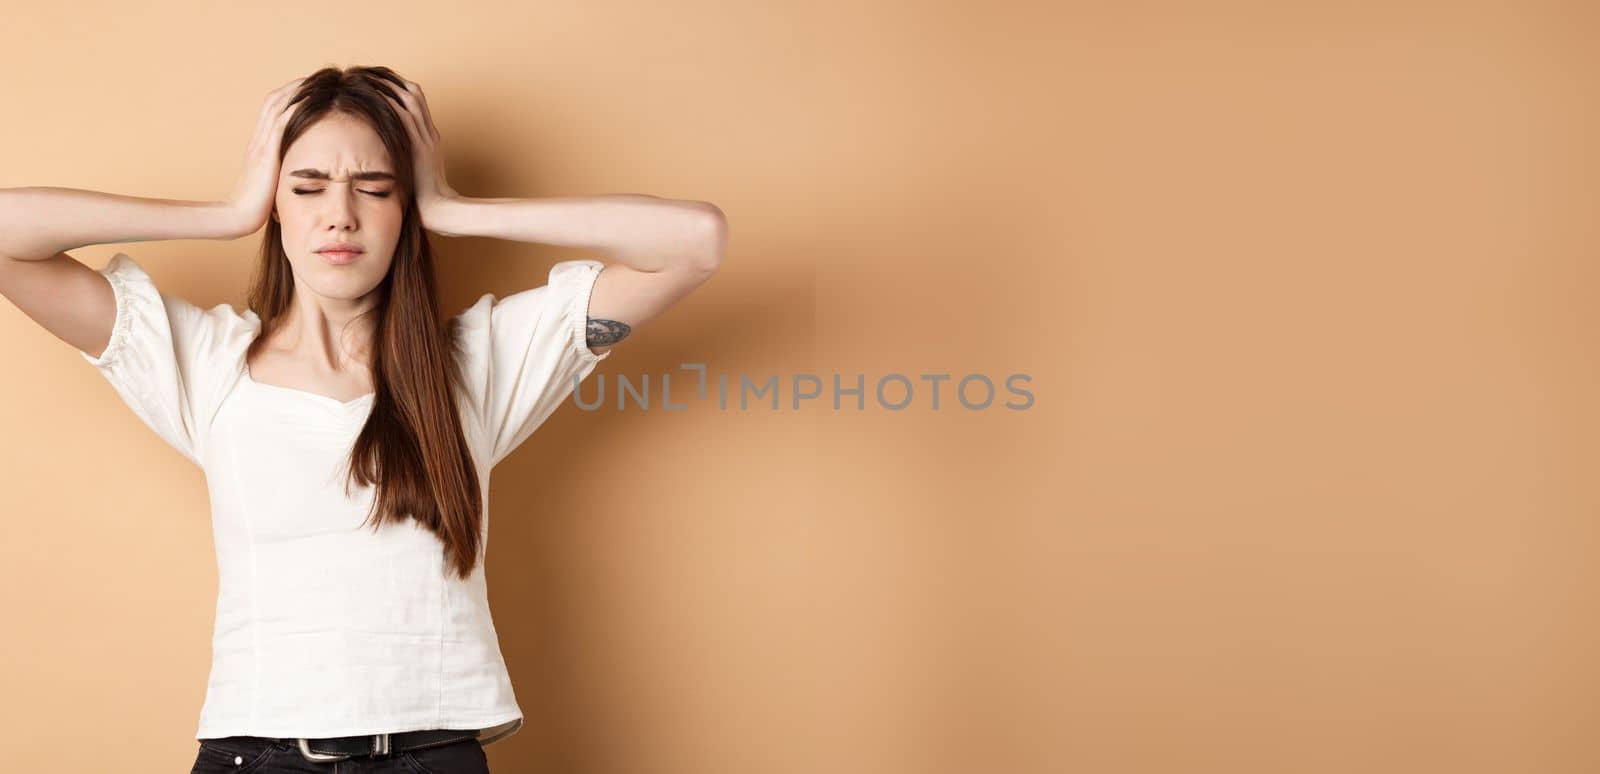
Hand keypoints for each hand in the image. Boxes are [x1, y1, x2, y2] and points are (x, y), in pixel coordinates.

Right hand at [226, 77, 304, 235]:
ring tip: (316, 80)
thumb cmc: (257, 205)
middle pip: (274, 100)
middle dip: (295, 86)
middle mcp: (259, 139)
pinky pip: (282, 122)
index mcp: (259, 144)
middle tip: (316, 78)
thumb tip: (298, 171)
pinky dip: (296, 107)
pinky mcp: (267, 152)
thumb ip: (281, 171)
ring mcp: (261, 144)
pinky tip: (311, 99)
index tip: (309, 89)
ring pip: (277, 105)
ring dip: (297, 91)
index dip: (290, 96)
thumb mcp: (272, 182)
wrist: (239, 216)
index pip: (273, 110)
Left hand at [380, 79, 459, 233]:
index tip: (377, 81)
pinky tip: (372, 95)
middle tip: (367, 72)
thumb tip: (385, 157)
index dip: (397, 86)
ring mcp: (425, 137)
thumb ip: (405, 159)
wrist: (442, 210)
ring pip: (408, 98)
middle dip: (390, 79)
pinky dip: (389, 102)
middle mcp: (429, 132)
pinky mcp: (419, 145)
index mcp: (429, 136)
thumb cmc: (426, 198)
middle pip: (412, 92)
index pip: (415, 99)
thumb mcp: (416, 173)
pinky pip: (404, 116)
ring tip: (366, 77)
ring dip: (387, 85)